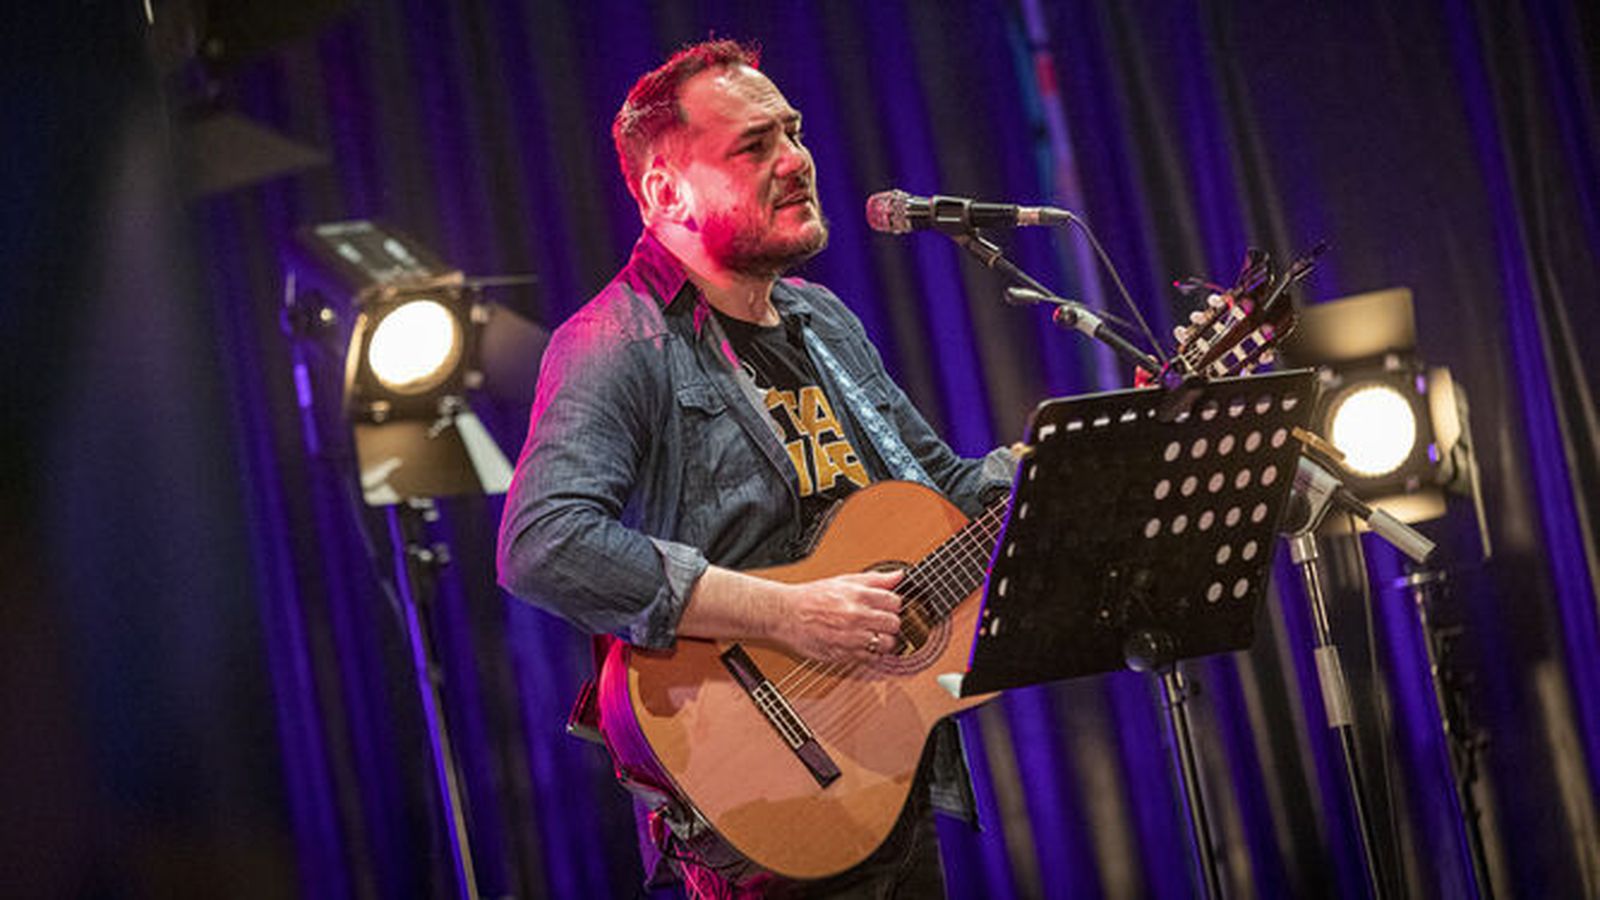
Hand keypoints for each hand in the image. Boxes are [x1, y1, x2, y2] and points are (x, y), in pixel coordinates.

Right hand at [773, 570, 903, 663]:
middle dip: (889, 624)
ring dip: (884, 641)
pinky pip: (872, 659)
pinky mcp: (845, 654)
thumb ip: (874, 579)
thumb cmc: (812, 597)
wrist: (787, 615)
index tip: (885, 608)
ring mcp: (852, 637)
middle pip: (894, 624)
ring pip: (887, 644)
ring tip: (872, 636)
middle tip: (879, 623)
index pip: (895, 602)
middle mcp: (857, 615)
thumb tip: (899, 576)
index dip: (892, 605)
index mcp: (858, 595)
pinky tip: (862, 645)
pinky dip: (871, 654)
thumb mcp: (843, 580)